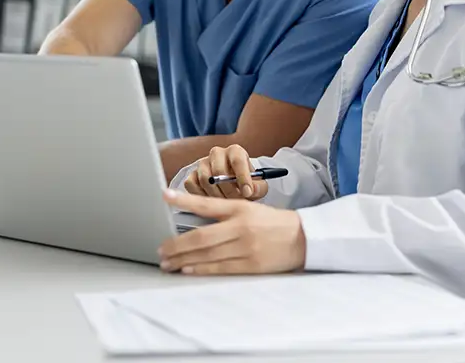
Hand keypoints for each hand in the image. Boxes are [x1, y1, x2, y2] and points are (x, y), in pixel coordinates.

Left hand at [159, 189, 305, 274]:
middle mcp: (241, 227)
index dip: (185, 200)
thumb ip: (225, 213)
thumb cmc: (273, 223)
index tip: (165, 196)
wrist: (303, 238)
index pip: (207, 204)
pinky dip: (201, 268)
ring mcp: (246, 247)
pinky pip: (220, 268)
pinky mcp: (251, 265)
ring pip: (207, 254)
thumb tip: (194, 220)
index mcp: (240, 209)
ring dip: (184, 259)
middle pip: (201, 237)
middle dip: (176, 244)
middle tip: (161, 249)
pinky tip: (188, 268)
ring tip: (168, 262)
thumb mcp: (250, 209)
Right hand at [185, 144, 267, 200]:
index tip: (247, 192)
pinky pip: (192, 185)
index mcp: (235, 151)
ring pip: (205, 179)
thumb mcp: (258, 186)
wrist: (233, 187)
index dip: (243, 177)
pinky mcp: (192, 175)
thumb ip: (259, 188)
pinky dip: (202, 196)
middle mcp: (217, 154)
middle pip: (219, 170)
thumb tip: (251, 190)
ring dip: (216, 195)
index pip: (237, 160)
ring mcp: (202, 164)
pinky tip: (212, 201)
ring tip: (226, 203)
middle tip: (236, 202)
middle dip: (229, 190)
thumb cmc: (246, 184)